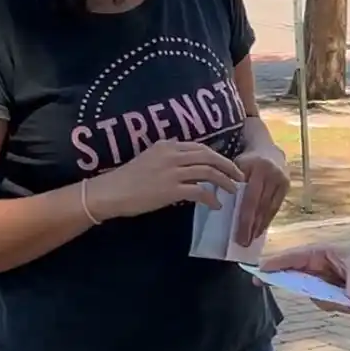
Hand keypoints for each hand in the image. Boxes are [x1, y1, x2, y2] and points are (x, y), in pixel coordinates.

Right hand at [87, 140, 244, 220]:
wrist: (110, 192)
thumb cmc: (127, 179)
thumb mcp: (149, 158)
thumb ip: (168, 157)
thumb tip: (186, 163)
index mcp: (167, 145)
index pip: (200, 147)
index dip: (217, 156)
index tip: (227, 165)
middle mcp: (172, 154)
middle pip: (209, 156)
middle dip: (228, 166)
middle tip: (239, 176)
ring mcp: (172, 171)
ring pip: (208, 171)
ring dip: (224, 181)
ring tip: (233, 190)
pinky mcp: (171, 190)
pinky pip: (199, 191)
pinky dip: (211, 197)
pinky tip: (216, 205)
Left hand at [233, 151, 289, 244]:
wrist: (268, 150)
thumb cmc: (247, 162)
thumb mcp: (237, 166)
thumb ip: (231, 183)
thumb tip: (222, 208)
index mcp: (257, 168)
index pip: (250, 199)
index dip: (244, 219)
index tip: (238, 236)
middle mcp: (272, 173)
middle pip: (261, 206)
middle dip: (252, 227)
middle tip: (244, 244)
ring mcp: (282, 179)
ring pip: (270, 208)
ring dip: (260, 226)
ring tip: (251, 239)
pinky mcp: (287, 185)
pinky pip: (276, 206)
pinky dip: (268, 219)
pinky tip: (260, 229)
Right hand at [258, 244, 349, 311]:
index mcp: (318, 254)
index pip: (293, 257)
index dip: (275, 263)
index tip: (259, 269)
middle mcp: (312, 267)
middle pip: (289, 274)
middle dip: (279, 279)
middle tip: (259, 281)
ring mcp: (315, 281)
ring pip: (310, 295)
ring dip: (328, 301)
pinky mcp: (321, 293)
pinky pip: (322, 303)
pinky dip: (337, 306)